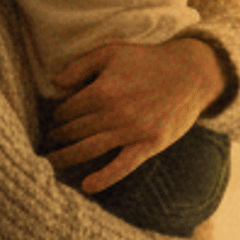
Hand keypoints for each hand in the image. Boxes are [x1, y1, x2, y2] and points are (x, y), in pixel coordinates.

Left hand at [45, 36, 229, 191]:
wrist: (191, 73)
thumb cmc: (148, 61)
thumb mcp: (112, 53)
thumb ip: (81, 66)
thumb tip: (55, 83)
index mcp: (103, 90)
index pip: (67, 111)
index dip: (56, 117)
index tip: (52, 122)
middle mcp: (115, 112)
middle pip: (75, 131)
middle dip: (58, 138)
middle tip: (48, 143)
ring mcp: (133, 131)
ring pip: (90, 149)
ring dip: (67, 158)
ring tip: (52, 163)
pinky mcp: (150, 144)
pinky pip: (123, 165)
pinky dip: (105, 178)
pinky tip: (87, 186)